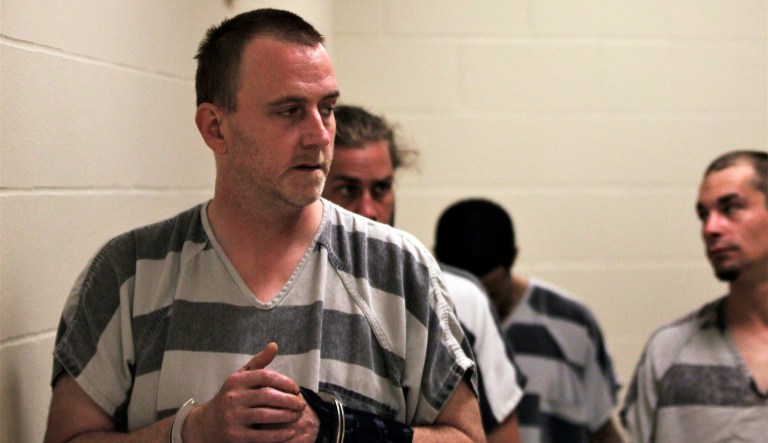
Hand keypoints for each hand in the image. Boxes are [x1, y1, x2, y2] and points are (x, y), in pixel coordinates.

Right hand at [186, 342, 319, 442]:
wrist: (206, 425)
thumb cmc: (230, 397)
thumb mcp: (240, 378)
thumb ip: (258, 363)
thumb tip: (274, 345)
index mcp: (236, 381)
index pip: (265, 376)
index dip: (284, 382)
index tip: (296, 389)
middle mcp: (233, 398)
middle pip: (267, 396)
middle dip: (289, 401)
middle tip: (302, 405)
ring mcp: (232, 417)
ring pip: (266, 415)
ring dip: (286, 416)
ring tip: (297, 416)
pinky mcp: (235, 436)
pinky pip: (261, 436)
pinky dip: (278, 435)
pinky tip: (290, 432)